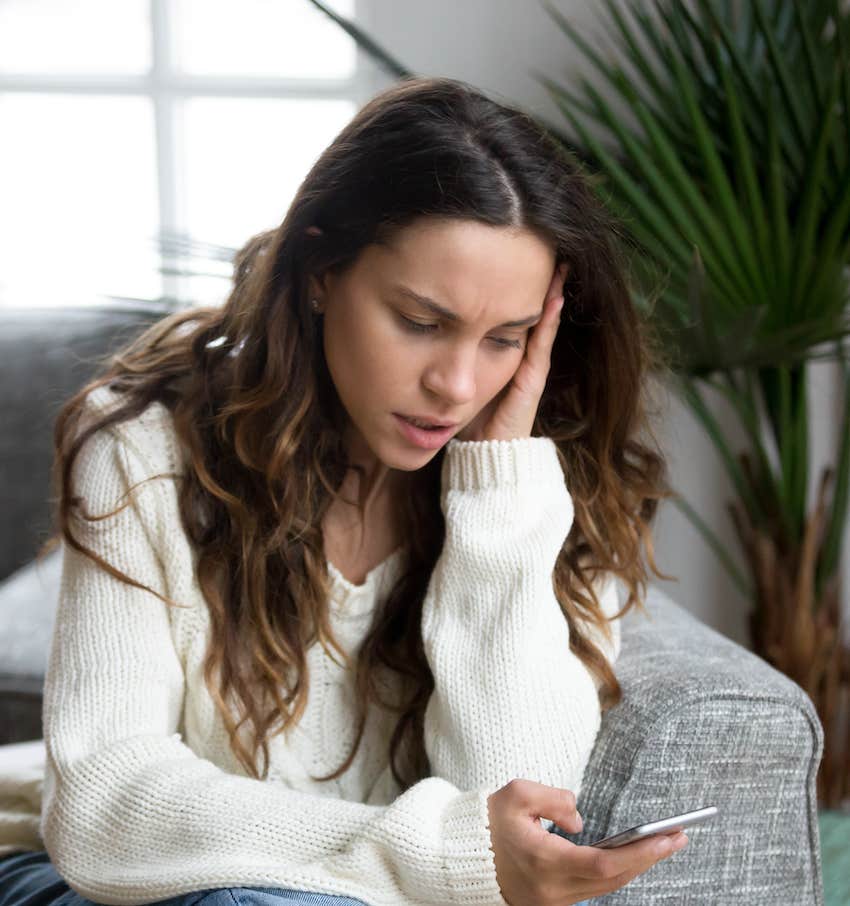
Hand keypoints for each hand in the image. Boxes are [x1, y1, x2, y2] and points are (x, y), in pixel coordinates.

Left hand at [456, 261, 567, 442]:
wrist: (482, 454)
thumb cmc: (465, 419)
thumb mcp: (453, 376)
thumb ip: (444, 355)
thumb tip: (415, 326)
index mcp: (498, 353)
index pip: (506, 313)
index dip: (506, 286)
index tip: (506, 254)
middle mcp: (518, 357)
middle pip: (527, 311)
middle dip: (531, 281)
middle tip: (539, 247)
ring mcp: (528, 367)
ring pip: (540, 321)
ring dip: (549, 293)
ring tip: (556, 263)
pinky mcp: (531, 380)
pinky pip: (542, 343)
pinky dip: (549, 320)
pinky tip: (553, 297)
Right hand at [487, 779, 687, 905]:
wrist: (462, 857)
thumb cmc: (489, 821)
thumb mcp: (517, 794)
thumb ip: (555, 799)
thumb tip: (581, 820)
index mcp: (545, 862)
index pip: (604, 863)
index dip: (641, 852)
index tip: (669, 836)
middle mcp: (553, 890)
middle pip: (614, 879)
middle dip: (649, 857)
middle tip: (680, 835)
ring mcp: (553, 902)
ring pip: (606, 887)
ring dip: (637, 866)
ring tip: (664, 842)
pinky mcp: (552, 904)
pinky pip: (593, 889)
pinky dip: (616, 872)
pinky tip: (633, 855)